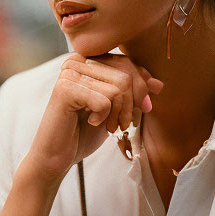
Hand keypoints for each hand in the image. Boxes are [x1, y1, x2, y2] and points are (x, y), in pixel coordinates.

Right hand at [24, 52, 162, 181]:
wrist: (56, 155)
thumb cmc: (83, 132)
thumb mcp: (115, 109)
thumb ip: (133, 93)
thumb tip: (158, 84)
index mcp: (86, 60)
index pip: (126, 62)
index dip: (141, 87)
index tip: (143, 108)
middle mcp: (75, 61)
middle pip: (125, 74)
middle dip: (131, 103)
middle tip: (123, 124)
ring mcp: (68, 73)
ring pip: (118, 87)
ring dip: (119, 113)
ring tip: (108, 126)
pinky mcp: (64, 89)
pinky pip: (104, 100)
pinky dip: (104, 117)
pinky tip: (91, 122)